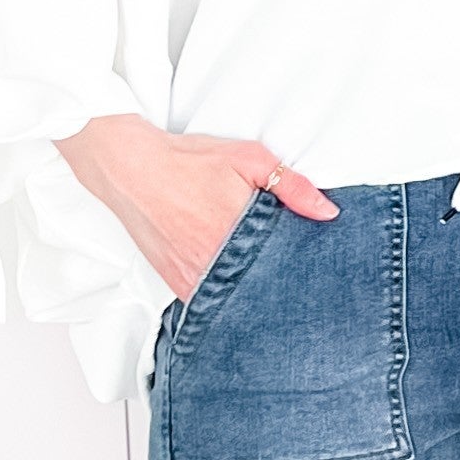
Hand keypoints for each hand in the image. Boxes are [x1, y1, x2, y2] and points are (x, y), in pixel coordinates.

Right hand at [53, 112, 337, 302]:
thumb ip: (293, 187)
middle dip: (281, 283)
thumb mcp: (249, 159)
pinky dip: (225, 296)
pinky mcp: (176, 283)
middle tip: (299, 283)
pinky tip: (241, 287)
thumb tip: (328, 212)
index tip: (317, 272)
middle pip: (262, 285)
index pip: (284, 264)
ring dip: (253, 291)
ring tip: (271, 284)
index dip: (301, 269)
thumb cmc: (189, 162)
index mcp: (237, 231)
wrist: (131, 168)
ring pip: (236, 297)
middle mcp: (213, 260)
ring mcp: (192, 276)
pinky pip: (209, 301)